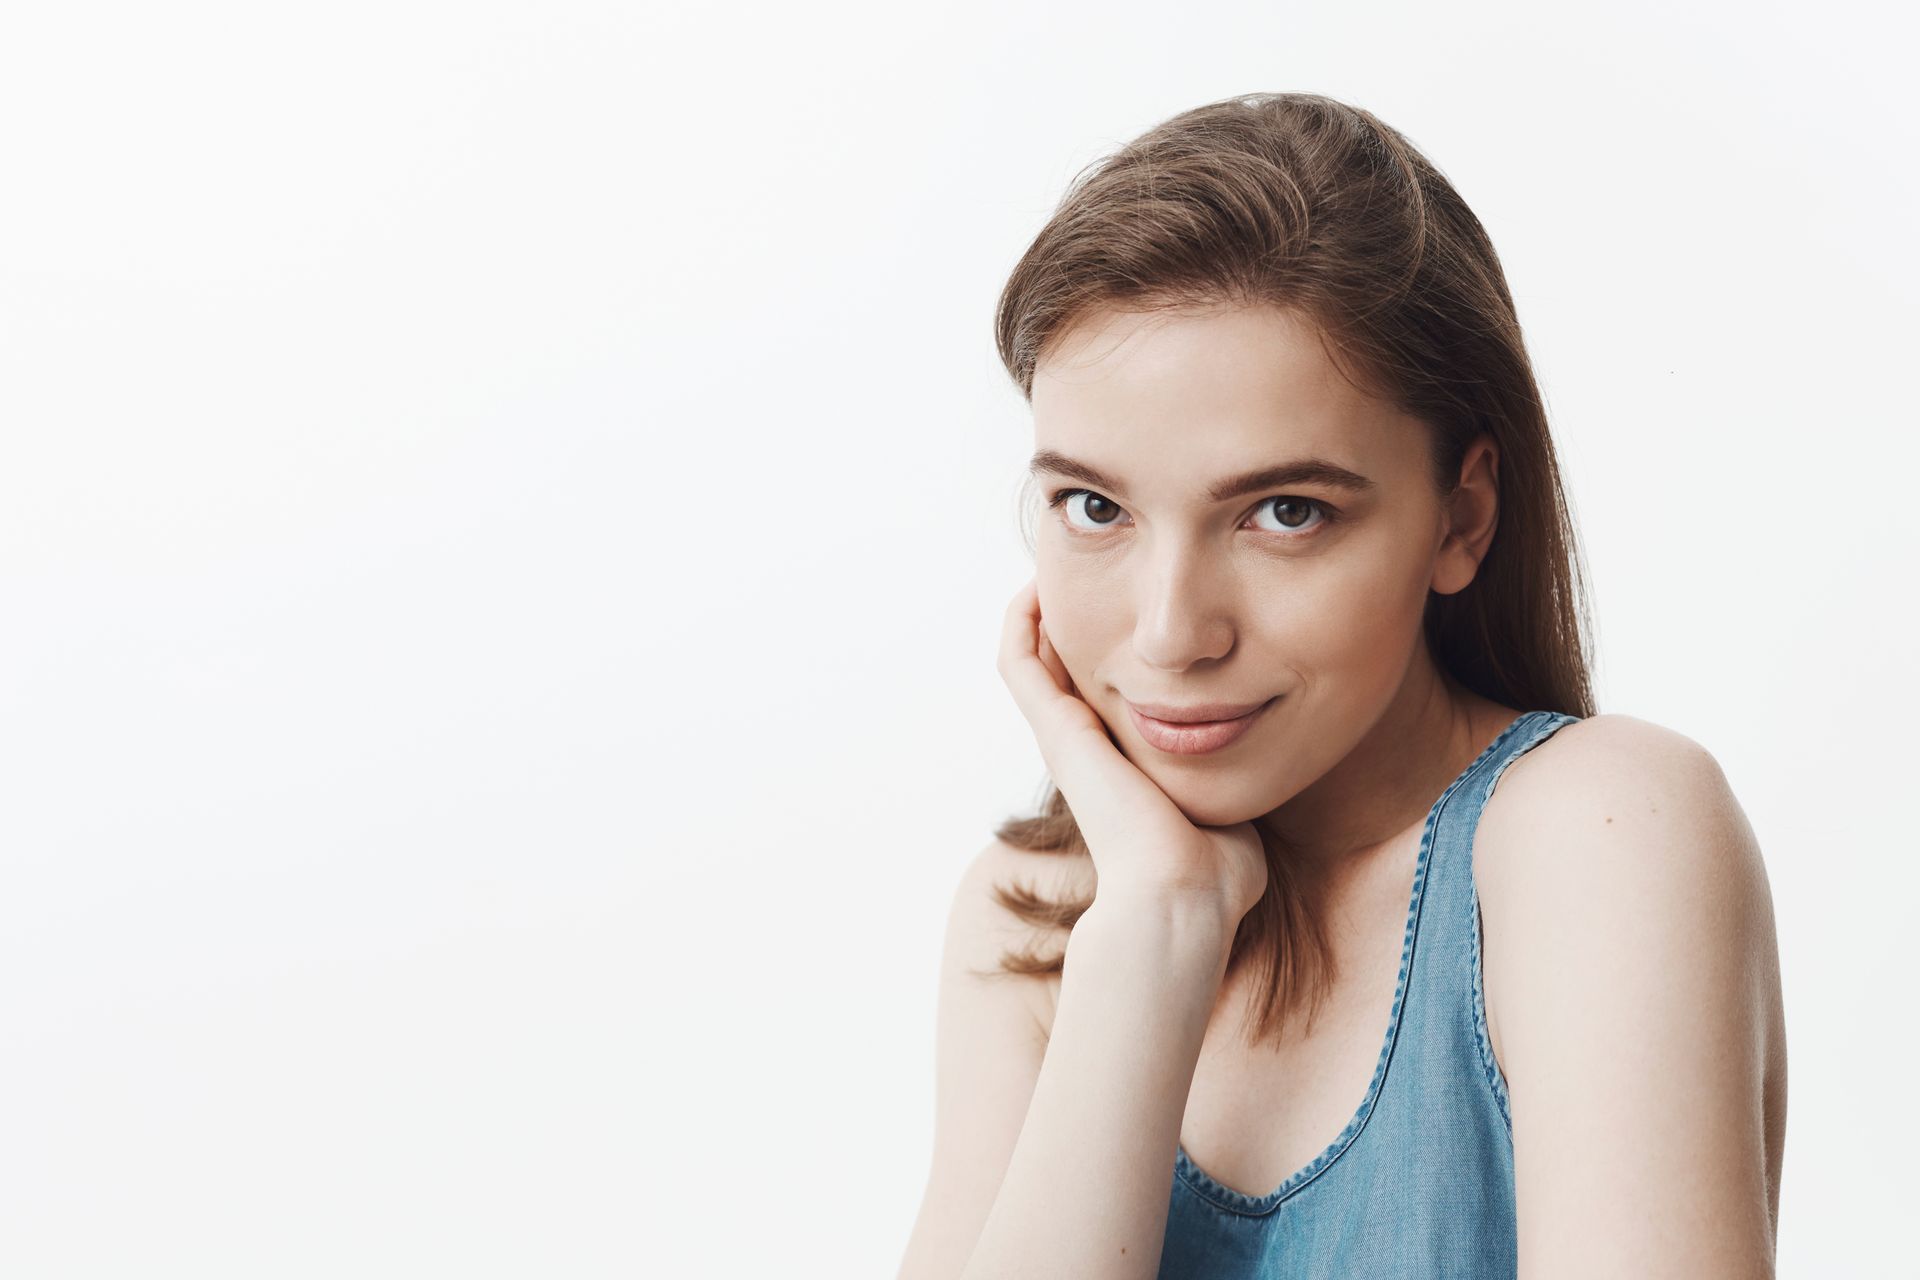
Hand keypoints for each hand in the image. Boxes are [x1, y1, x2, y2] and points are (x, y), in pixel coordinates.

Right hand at [996, 577, 1268, 925]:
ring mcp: (1066, 739)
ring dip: (1040, 610)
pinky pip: (1018, 660)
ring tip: (1056, 561)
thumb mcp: (1235, 811)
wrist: (1184, 896)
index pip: (1108, 690)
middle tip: (1096, 567)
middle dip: (1078, 614)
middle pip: (1066, 665)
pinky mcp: (1056, 731)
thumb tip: (1275, 767)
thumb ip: (1246, 784)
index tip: (1135, 606)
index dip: (1113, 645)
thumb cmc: (1218, 874)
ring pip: (1031, 657)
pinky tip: (1038, 585)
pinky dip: (1020, 621)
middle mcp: (1089, 748)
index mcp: (1126, 764)